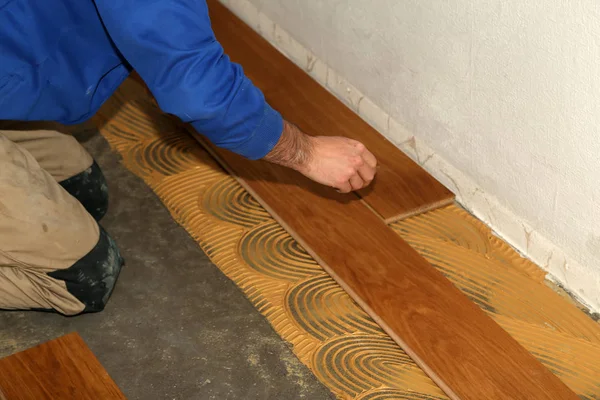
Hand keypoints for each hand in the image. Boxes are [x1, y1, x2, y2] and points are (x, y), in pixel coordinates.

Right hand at [263, 120, 377, 192]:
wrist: (306, 152)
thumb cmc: (320, 146)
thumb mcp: (342, 142)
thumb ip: (353, 151)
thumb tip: (361, 160)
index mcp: (359, 148)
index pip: (373, 164)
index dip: (368, 171)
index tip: (363, 174)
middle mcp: (357, 159)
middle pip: (369, 176)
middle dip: (363, 181)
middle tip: (355, 183)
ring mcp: (350, 171)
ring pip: (358, 185)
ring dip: (351, 186)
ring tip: (342, 183)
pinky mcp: (341, 181)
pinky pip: (346, 190)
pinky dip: (341, 190)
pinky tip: (335, 186)